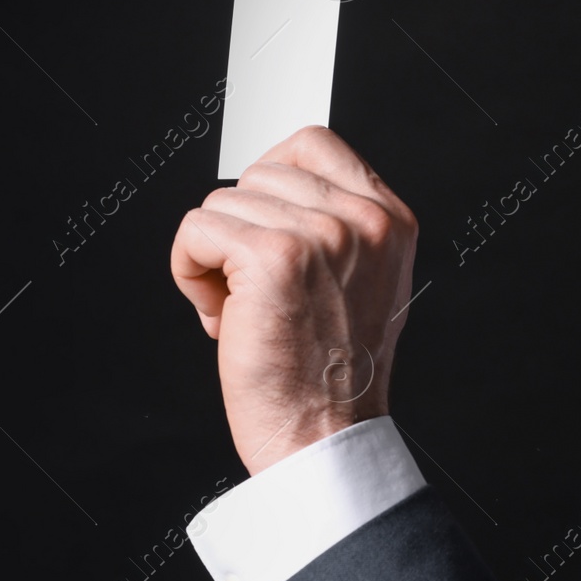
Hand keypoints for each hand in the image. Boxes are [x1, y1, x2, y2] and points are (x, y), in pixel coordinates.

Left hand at [170, 126, 418, 474]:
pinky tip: (220, 313)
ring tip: (243, 309)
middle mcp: (363, 220)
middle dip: (243, 227)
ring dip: (215, 257)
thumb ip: (342, 228)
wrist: (325, 436)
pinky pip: (197, 229)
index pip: (312, 143)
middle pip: (261, 171)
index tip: (267, 233)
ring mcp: (321, 234)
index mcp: (390, 220)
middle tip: (258, 289)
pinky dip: (190, 272)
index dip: (272, 183)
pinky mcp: (273, 256)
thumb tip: (280, 190)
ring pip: (224, 201)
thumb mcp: (368, 282)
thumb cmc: (334, 375)